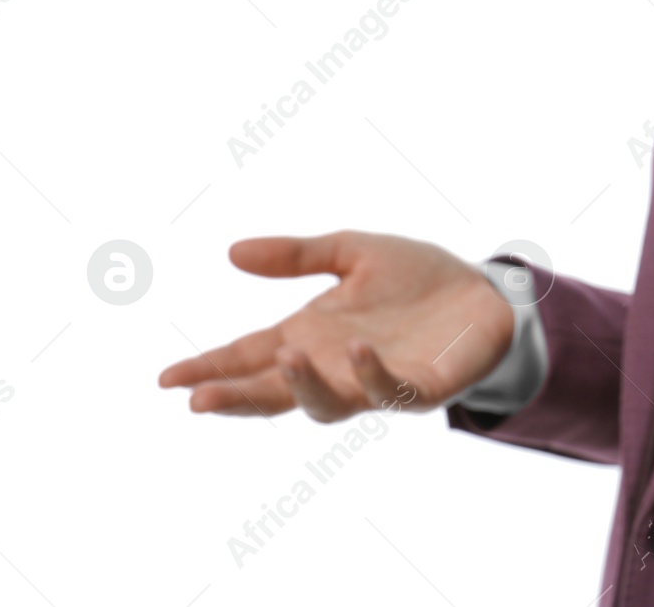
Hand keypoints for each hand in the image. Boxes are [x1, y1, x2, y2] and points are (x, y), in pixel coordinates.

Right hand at [158, 231, 514, 421]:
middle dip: (238, 397)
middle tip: (199, 400)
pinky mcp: (419, 387)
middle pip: (275, 392)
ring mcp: (374, 381)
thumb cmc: (418, 278)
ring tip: (284, 357)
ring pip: (327, 403)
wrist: (486, 292)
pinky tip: (358, 348)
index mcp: (311, 335)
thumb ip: (297, 256)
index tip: (167, 378)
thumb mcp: (353, 253)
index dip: (211, 369)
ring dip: (303, 385)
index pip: (249, 357)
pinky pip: (390, 390)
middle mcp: (334, 365)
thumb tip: (231, 251)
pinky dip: (371, 372)